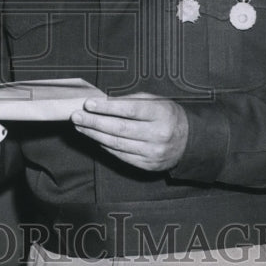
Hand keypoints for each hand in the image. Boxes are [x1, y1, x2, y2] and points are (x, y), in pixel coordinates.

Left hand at [71, 92, 188, 170]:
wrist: (189, 141)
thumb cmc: (167, 115)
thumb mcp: (155, 101)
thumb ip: (131, 100)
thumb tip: (103, 101)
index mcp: (161, 114)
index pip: (130, 110)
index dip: (107, 107)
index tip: (88, 103)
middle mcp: (158, 134)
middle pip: (120, 129)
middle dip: (94, 122)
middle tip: (76, 116)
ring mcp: (153, 152)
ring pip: (117, 144)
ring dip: (94, 135)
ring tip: (80, 126)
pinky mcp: (148, 165)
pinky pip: (121, 155)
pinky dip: (105, 146)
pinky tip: (94, 138)